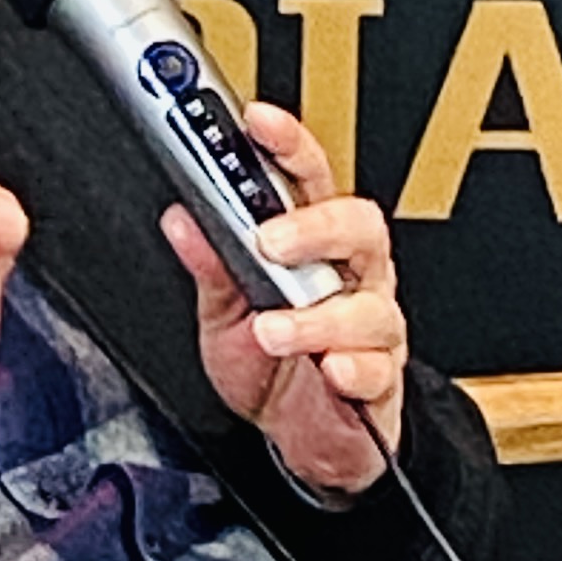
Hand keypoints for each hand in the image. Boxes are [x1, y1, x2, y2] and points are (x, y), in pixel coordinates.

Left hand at [162, 102, 406, 497]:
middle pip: (359, 225)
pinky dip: (353, 368)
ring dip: (317, 316)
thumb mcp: (223, 314)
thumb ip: (209, 265)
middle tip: (271, 241)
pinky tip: (331, 371)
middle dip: (315, 227)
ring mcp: (371, 325)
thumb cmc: (272, 364)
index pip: (307, 178)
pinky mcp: (381, 379)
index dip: (288, 145)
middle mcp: (351, 275)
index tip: (258, 121)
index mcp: (313, 244)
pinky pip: (378, 367)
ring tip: (274, 330)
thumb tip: (180, 217)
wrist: (303, 439)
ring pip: (369, 303)